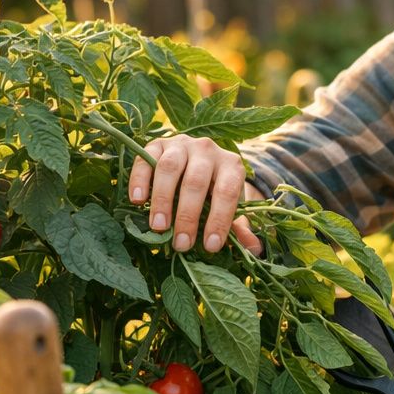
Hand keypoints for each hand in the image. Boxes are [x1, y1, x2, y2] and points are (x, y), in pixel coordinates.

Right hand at [126, 133, 262, 254]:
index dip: (219, 220)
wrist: (199, 158)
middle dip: (188, 215)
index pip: (227, 192)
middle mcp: (207, 150)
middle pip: (196, 181)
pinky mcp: (157, 143)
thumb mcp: (231, 206)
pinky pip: (146, 159)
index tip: (210, 246)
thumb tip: (255, 250)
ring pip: (169, 168)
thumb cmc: (215, 190)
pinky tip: (138, 201)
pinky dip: (140, 179)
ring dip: (162, 199)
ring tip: (158, 227)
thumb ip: (240, 226)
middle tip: (181, 244)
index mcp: (231, 165)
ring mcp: (181, 144)